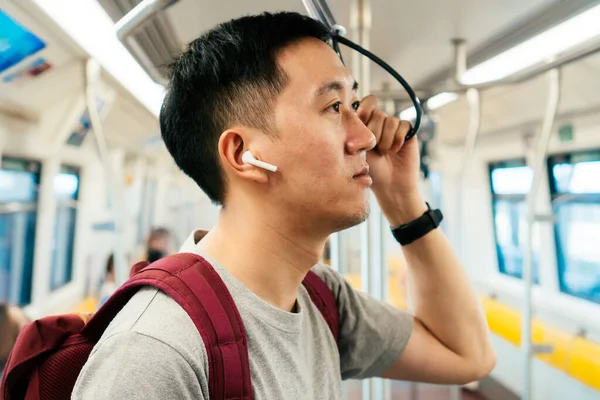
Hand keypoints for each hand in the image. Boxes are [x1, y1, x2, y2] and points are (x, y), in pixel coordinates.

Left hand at [357, 95, 425, 225]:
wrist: (390, 184)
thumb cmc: (371, 170)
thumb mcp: (359, 149)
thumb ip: (357, 129)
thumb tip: (349, 109)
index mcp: (365, 124)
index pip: (365, 104)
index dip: (364, 109)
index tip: (361, 120)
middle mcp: (379, 123)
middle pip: (377, 112)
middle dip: (374, 131)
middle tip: (374, 148)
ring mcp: (393, 127)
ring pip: (390, 120)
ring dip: (386, 139)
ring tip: (385, 152)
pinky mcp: (407, 132)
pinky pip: (403, 124)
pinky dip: (398, 138)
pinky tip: (396, 149)